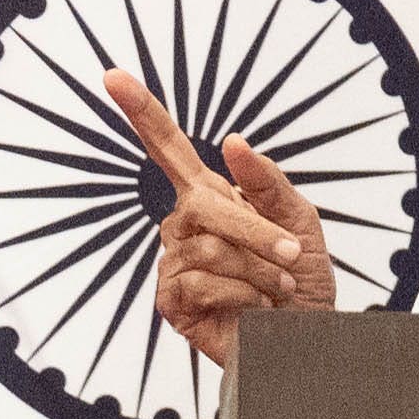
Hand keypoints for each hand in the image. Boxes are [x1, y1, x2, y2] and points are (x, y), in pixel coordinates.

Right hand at [106, 69, 333, 369]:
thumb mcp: (301, 221)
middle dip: (256, 230)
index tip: (113, 77)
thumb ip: (267, 181)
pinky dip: (241, 294)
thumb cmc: (302, 281)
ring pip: (209, 247)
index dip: (142, 113)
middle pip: (204, 204)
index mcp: (209, 196)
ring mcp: (174, 262)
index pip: (168, 149)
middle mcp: (184, 224)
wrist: (305, 341)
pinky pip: (202, 281)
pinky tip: (252, 308)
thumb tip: (232, 141)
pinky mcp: (171, 300)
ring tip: (276, 289)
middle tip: (293, 256)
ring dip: (258, 270)